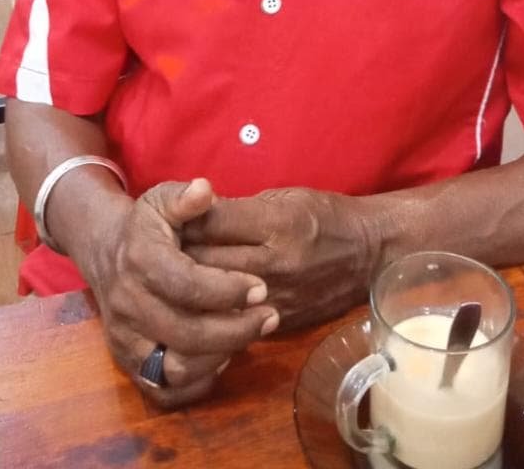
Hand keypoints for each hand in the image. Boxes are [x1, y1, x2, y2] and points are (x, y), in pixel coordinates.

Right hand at [86, 177, 279, 407]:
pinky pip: (163, 390)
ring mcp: (125, 338)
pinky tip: (224, 357)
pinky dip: (197, 382)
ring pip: (175, 368)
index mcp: (139, 260)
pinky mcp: (128, 362)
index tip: (261, 286)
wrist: (107, 252)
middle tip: (270, 316)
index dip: (227, 289)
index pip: (186, 284)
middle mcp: (127, 304)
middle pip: (185, 332)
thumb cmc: (147, 224)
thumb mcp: (163, 199)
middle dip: (235, 328)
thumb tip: (204, 190)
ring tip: (252, 334)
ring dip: (220, 355)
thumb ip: (186, 197)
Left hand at [183, 187, 376, 331]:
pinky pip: (228, 324)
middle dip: (172, 255)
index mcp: (277, 223)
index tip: (164, 217)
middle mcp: (274, 264)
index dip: (181, 218)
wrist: (370, 255)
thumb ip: (238, 211)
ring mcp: (275, 299)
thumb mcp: (285, 197)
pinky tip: (190, 307)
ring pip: (209, 301)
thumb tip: (191, 218)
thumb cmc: (326, 216)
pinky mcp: (277, 325)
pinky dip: (205, 316)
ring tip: (166, 280)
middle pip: (203, 263)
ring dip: (183, 290)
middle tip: (154, 249)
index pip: (210, 221)